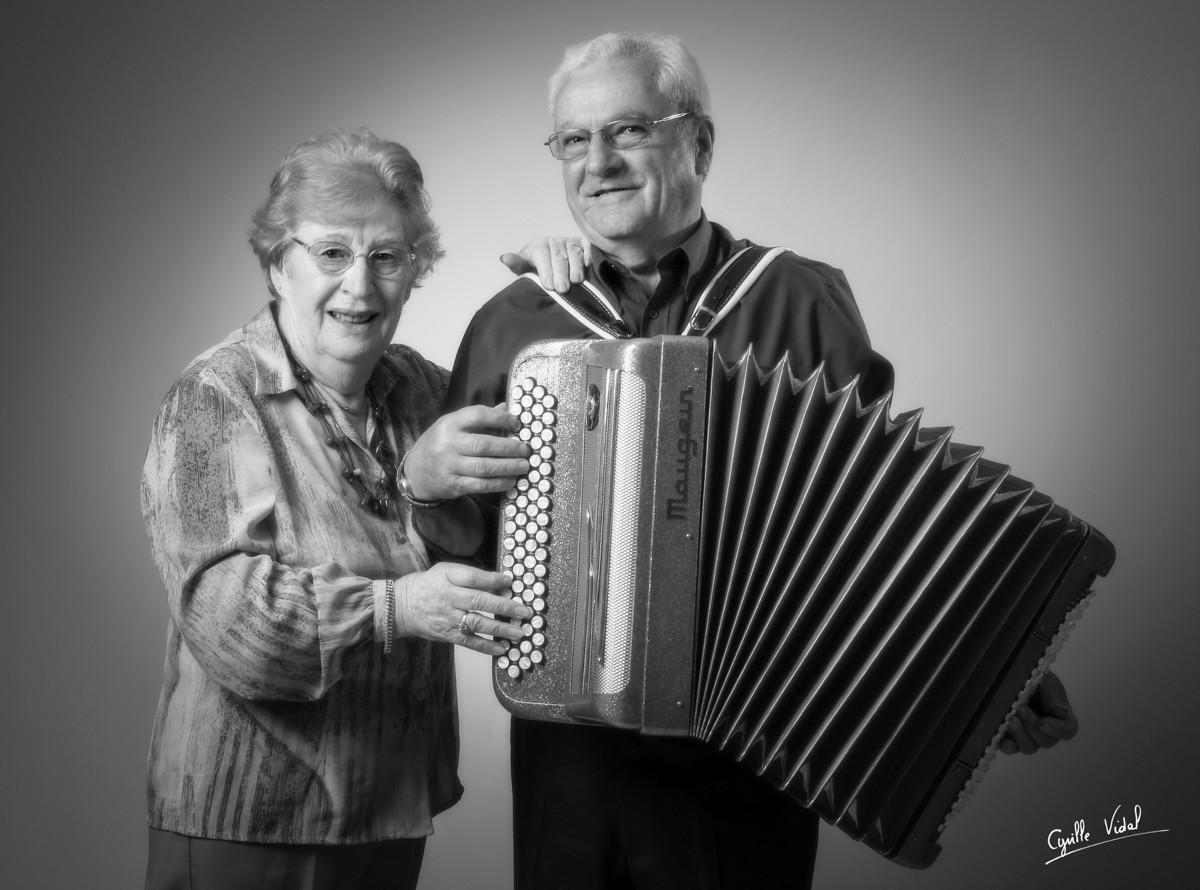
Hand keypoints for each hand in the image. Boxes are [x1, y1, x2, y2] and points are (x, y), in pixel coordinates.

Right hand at [396, 563, 531, 655]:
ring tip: (519, 633)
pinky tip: (502, 649)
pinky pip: (468, 641)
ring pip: (477, 624)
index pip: (473, 577)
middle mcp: (449, 598)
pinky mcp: (447, 635)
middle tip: (525, 612)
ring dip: (500, 630)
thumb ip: (470, 575)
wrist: (401, 607)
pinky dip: (486, 647)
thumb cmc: (428, 585)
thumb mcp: (445, 571)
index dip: (493, 580)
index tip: (511, 582)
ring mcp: (448, 618)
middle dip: (504, 607)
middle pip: (478, 601)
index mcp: (448, 578)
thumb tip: (499, 583)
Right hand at [404, 405, 528, 500]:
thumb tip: (507, 408)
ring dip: (507, 467)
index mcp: (451, 423)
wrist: (417, 470)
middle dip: (508, 448)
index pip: (477, 415)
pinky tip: (511, 481)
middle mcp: (448, 444)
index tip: (517, 423)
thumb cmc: (443, 443)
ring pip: (483, 467)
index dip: (500, 418)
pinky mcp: (453, 485)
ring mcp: (450, 465)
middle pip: (483, 445)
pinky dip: (498, 484)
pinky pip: (479, 485)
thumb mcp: (455, 425)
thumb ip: (480, 418)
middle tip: (526, 450)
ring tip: (524, 466)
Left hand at [500, 236, 592, 293]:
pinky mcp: (582, 243)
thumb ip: (517, 264)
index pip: (541, 255)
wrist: (551, 266)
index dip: (545, 270)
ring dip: (575, 266)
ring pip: (573, 252)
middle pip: (558, 256)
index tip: (549, 286)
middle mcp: (554, 241)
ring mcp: (568, 241)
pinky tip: (588, 265)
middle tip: (562, 289)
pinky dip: (588, 254)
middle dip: (560, 273)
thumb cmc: (536, 270)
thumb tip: (504, 258)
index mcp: (537, 245)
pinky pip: (586, 246)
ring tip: (576, 281)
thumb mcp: (524, 268)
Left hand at [999, 671, 1077, 754]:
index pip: (1068, 730)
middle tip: (1021, 710)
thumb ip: (1053, 696)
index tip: (1043, 722)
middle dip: (1033, 726)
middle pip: (1046, 741)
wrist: (1011, 675)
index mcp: (1059, 716)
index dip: (1058, 730)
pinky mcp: (1009, 738)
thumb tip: (1060, 712)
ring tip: (1010, 719)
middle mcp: (1045, 730)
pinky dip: (1007, 746)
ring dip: (1020, 735)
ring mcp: (1027, 736)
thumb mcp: (1045, 680)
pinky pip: (1010, 748)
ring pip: (1029, 748)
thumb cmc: (1032, 678)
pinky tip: (1002, 739)